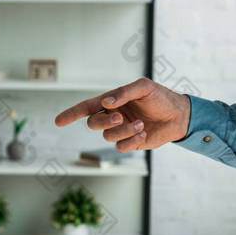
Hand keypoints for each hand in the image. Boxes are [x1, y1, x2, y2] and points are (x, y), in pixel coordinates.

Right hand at [54, 78, 191, 151]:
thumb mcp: (143, 87)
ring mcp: (121, 131)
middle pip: (93, 124)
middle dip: (105, 122)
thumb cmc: (160, 97)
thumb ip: (124, 93)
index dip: (71, 114)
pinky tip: (144, 133)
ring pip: (108, 137)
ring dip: (124, 131)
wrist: (178, 115)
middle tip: (121, 117)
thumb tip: (106, 103)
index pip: (86, 108)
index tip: (57, 121)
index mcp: (111, 102)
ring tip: (142, 124)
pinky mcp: (130, 143)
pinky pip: (121, 147)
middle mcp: (112, 116)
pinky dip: (131, 141)